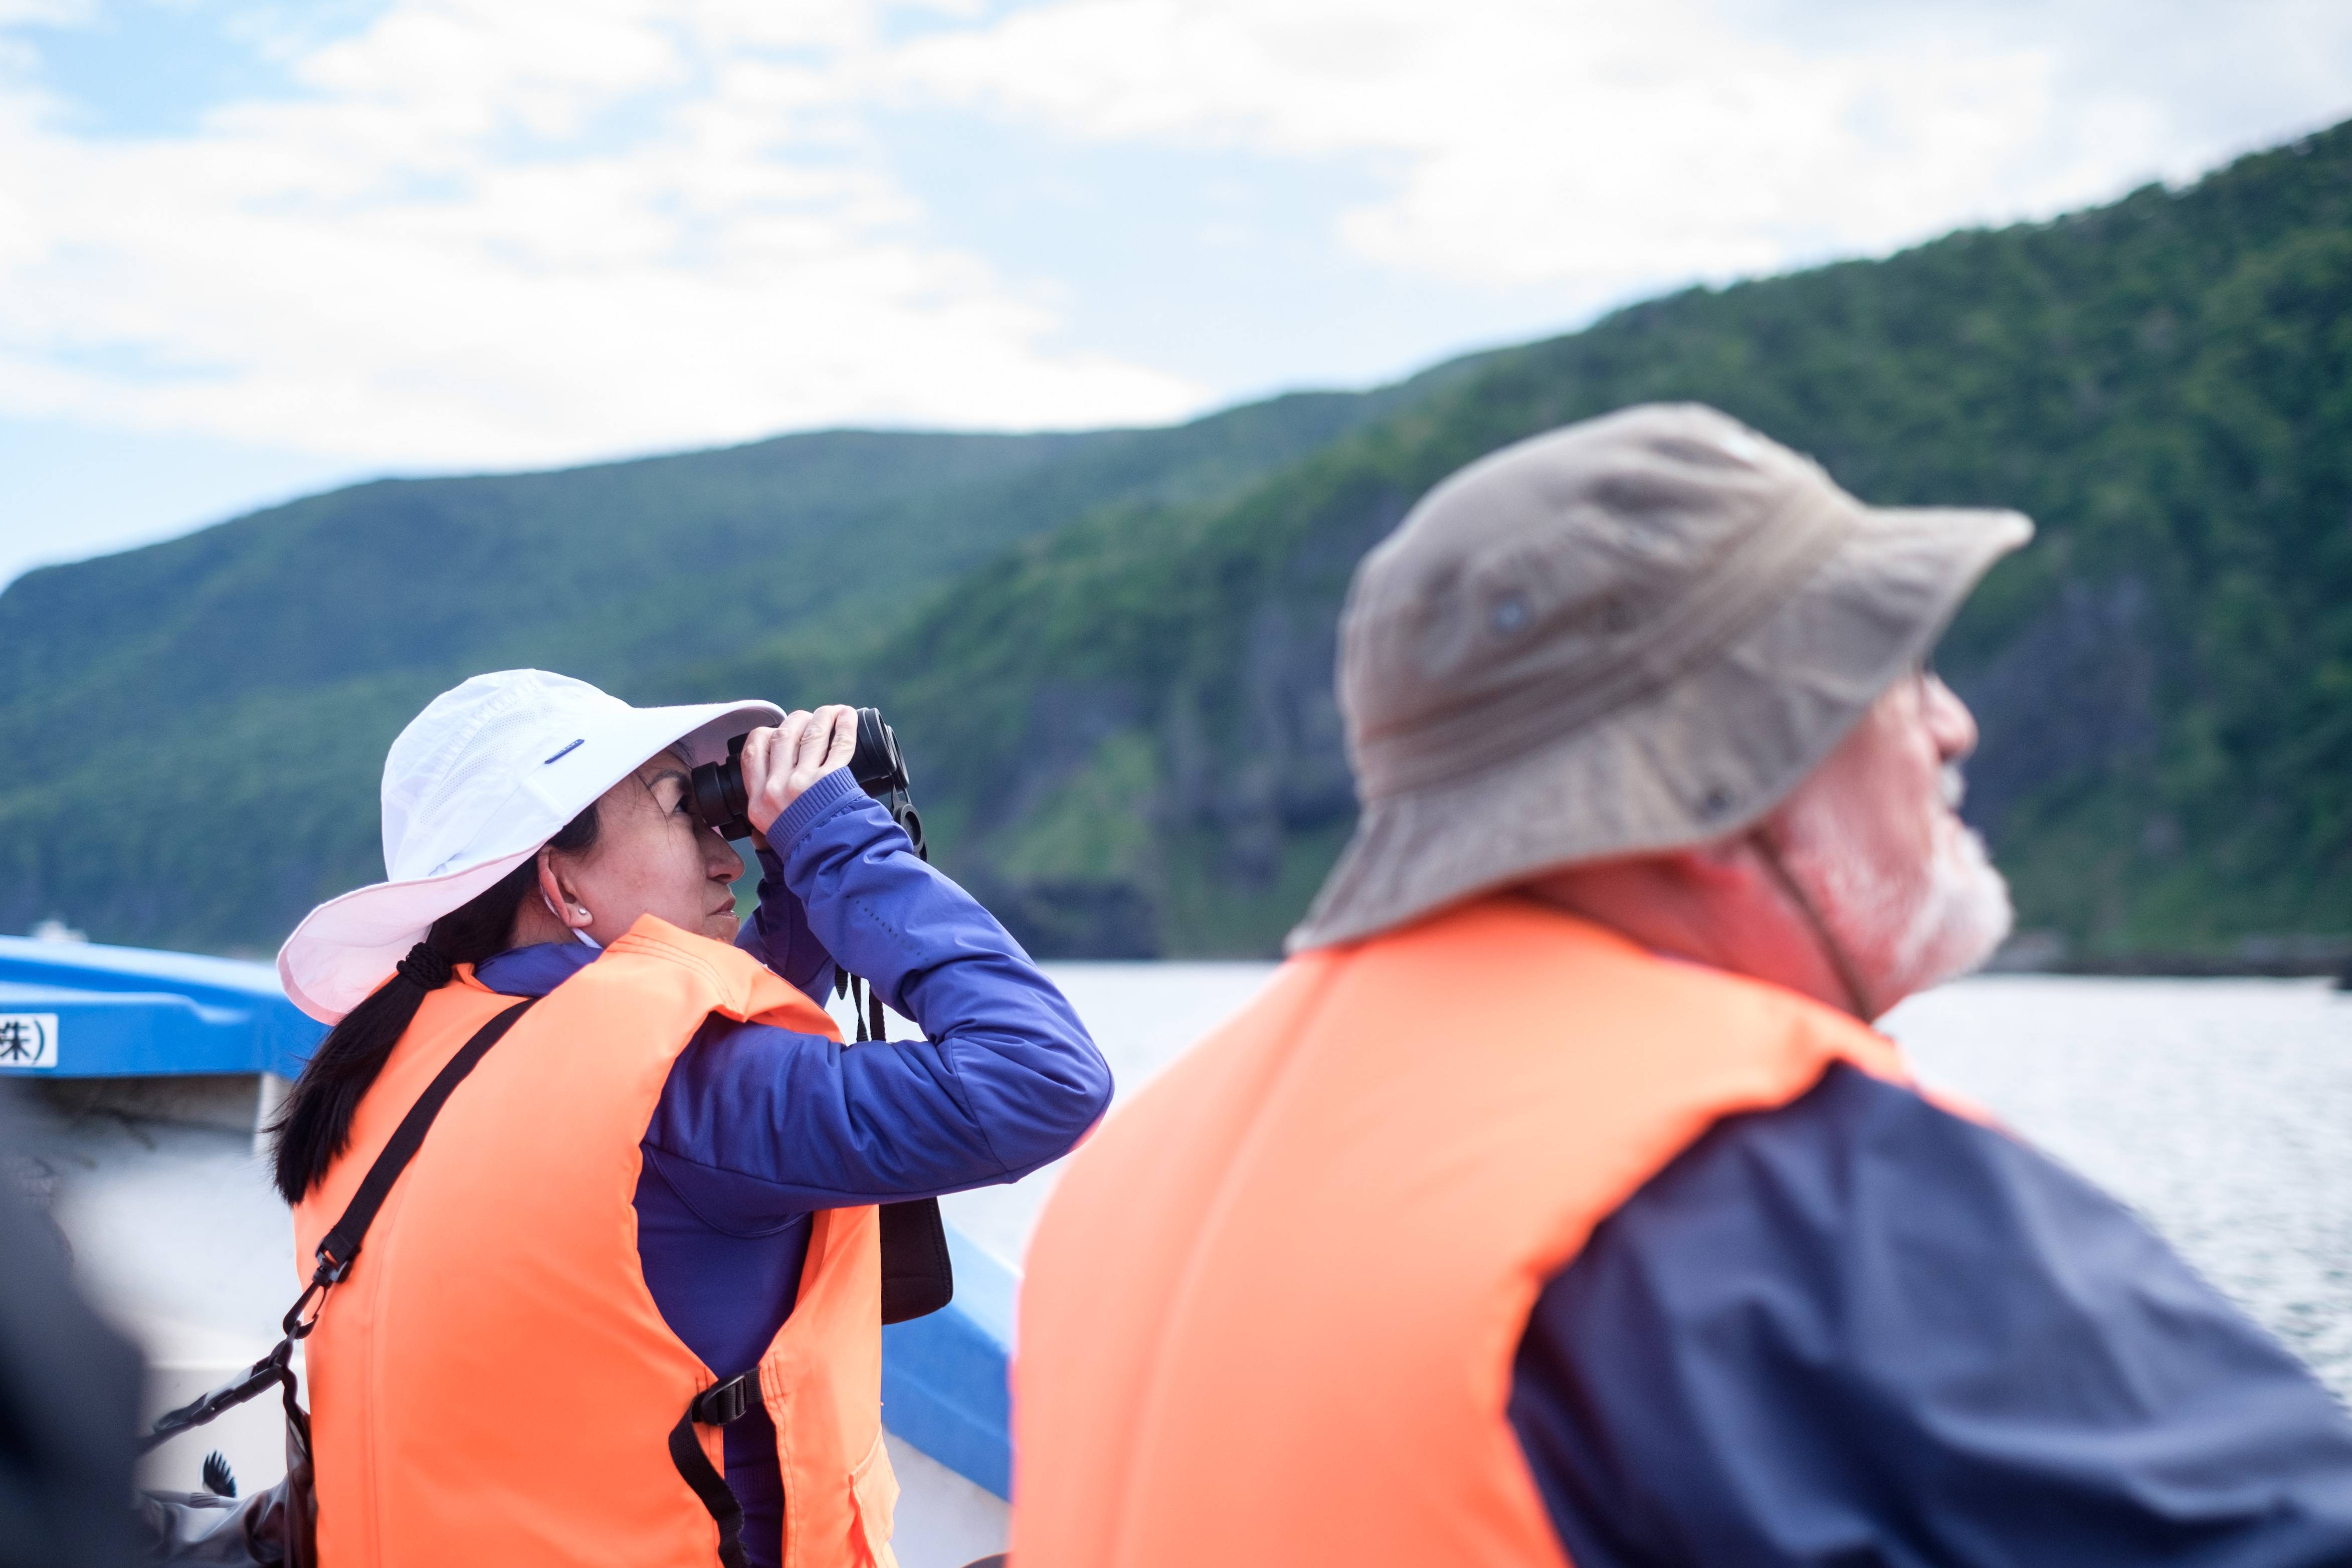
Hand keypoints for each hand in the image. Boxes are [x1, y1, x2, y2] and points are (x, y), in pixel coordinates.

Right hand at [740, 706, 858, 836]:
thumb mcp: (770, 831)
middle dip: (796, 721)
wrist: (831, 865)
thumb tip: (767, 780)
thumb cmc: (805, 849)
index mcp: (758, 801)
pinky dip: (845, 726)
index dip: (765, 734)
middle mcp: (778, 790)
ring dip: (822, 717)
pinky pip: (839, 744)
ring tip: (831, 712)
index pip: (752, 752)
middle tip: (807, 720)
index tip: (776, 731)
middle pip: (783, 736)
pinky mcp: (834, 782)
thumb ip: (765, 805)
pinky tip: (847, 716)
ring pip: (811, 734)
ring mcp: (806, 784)